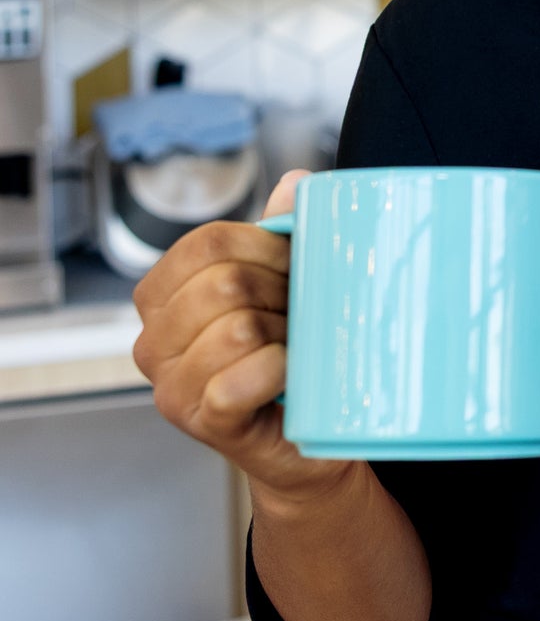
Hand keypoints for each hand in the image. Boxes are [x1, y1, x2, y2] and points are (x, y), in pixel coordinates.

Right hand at [132, 168, 353, 503]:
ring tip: (293, 349)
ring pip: (236, 329)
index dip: (265, 246)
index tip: (293, 267)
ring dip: (284, 335)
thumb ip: (281, 232)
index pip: (208, 242)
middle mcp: (153, 342)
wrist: (306, 437)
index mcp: (163, 296)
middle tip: (297, 316)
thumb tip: (297, 183)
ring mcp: (172, 387)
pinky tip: (288, 376)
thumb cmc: (288, 354)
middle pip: (224, 282)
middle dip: (280, 293)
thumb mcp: (282, 285)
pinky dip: (278, 371)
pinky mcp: (202, 422)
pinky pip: (239, 380)